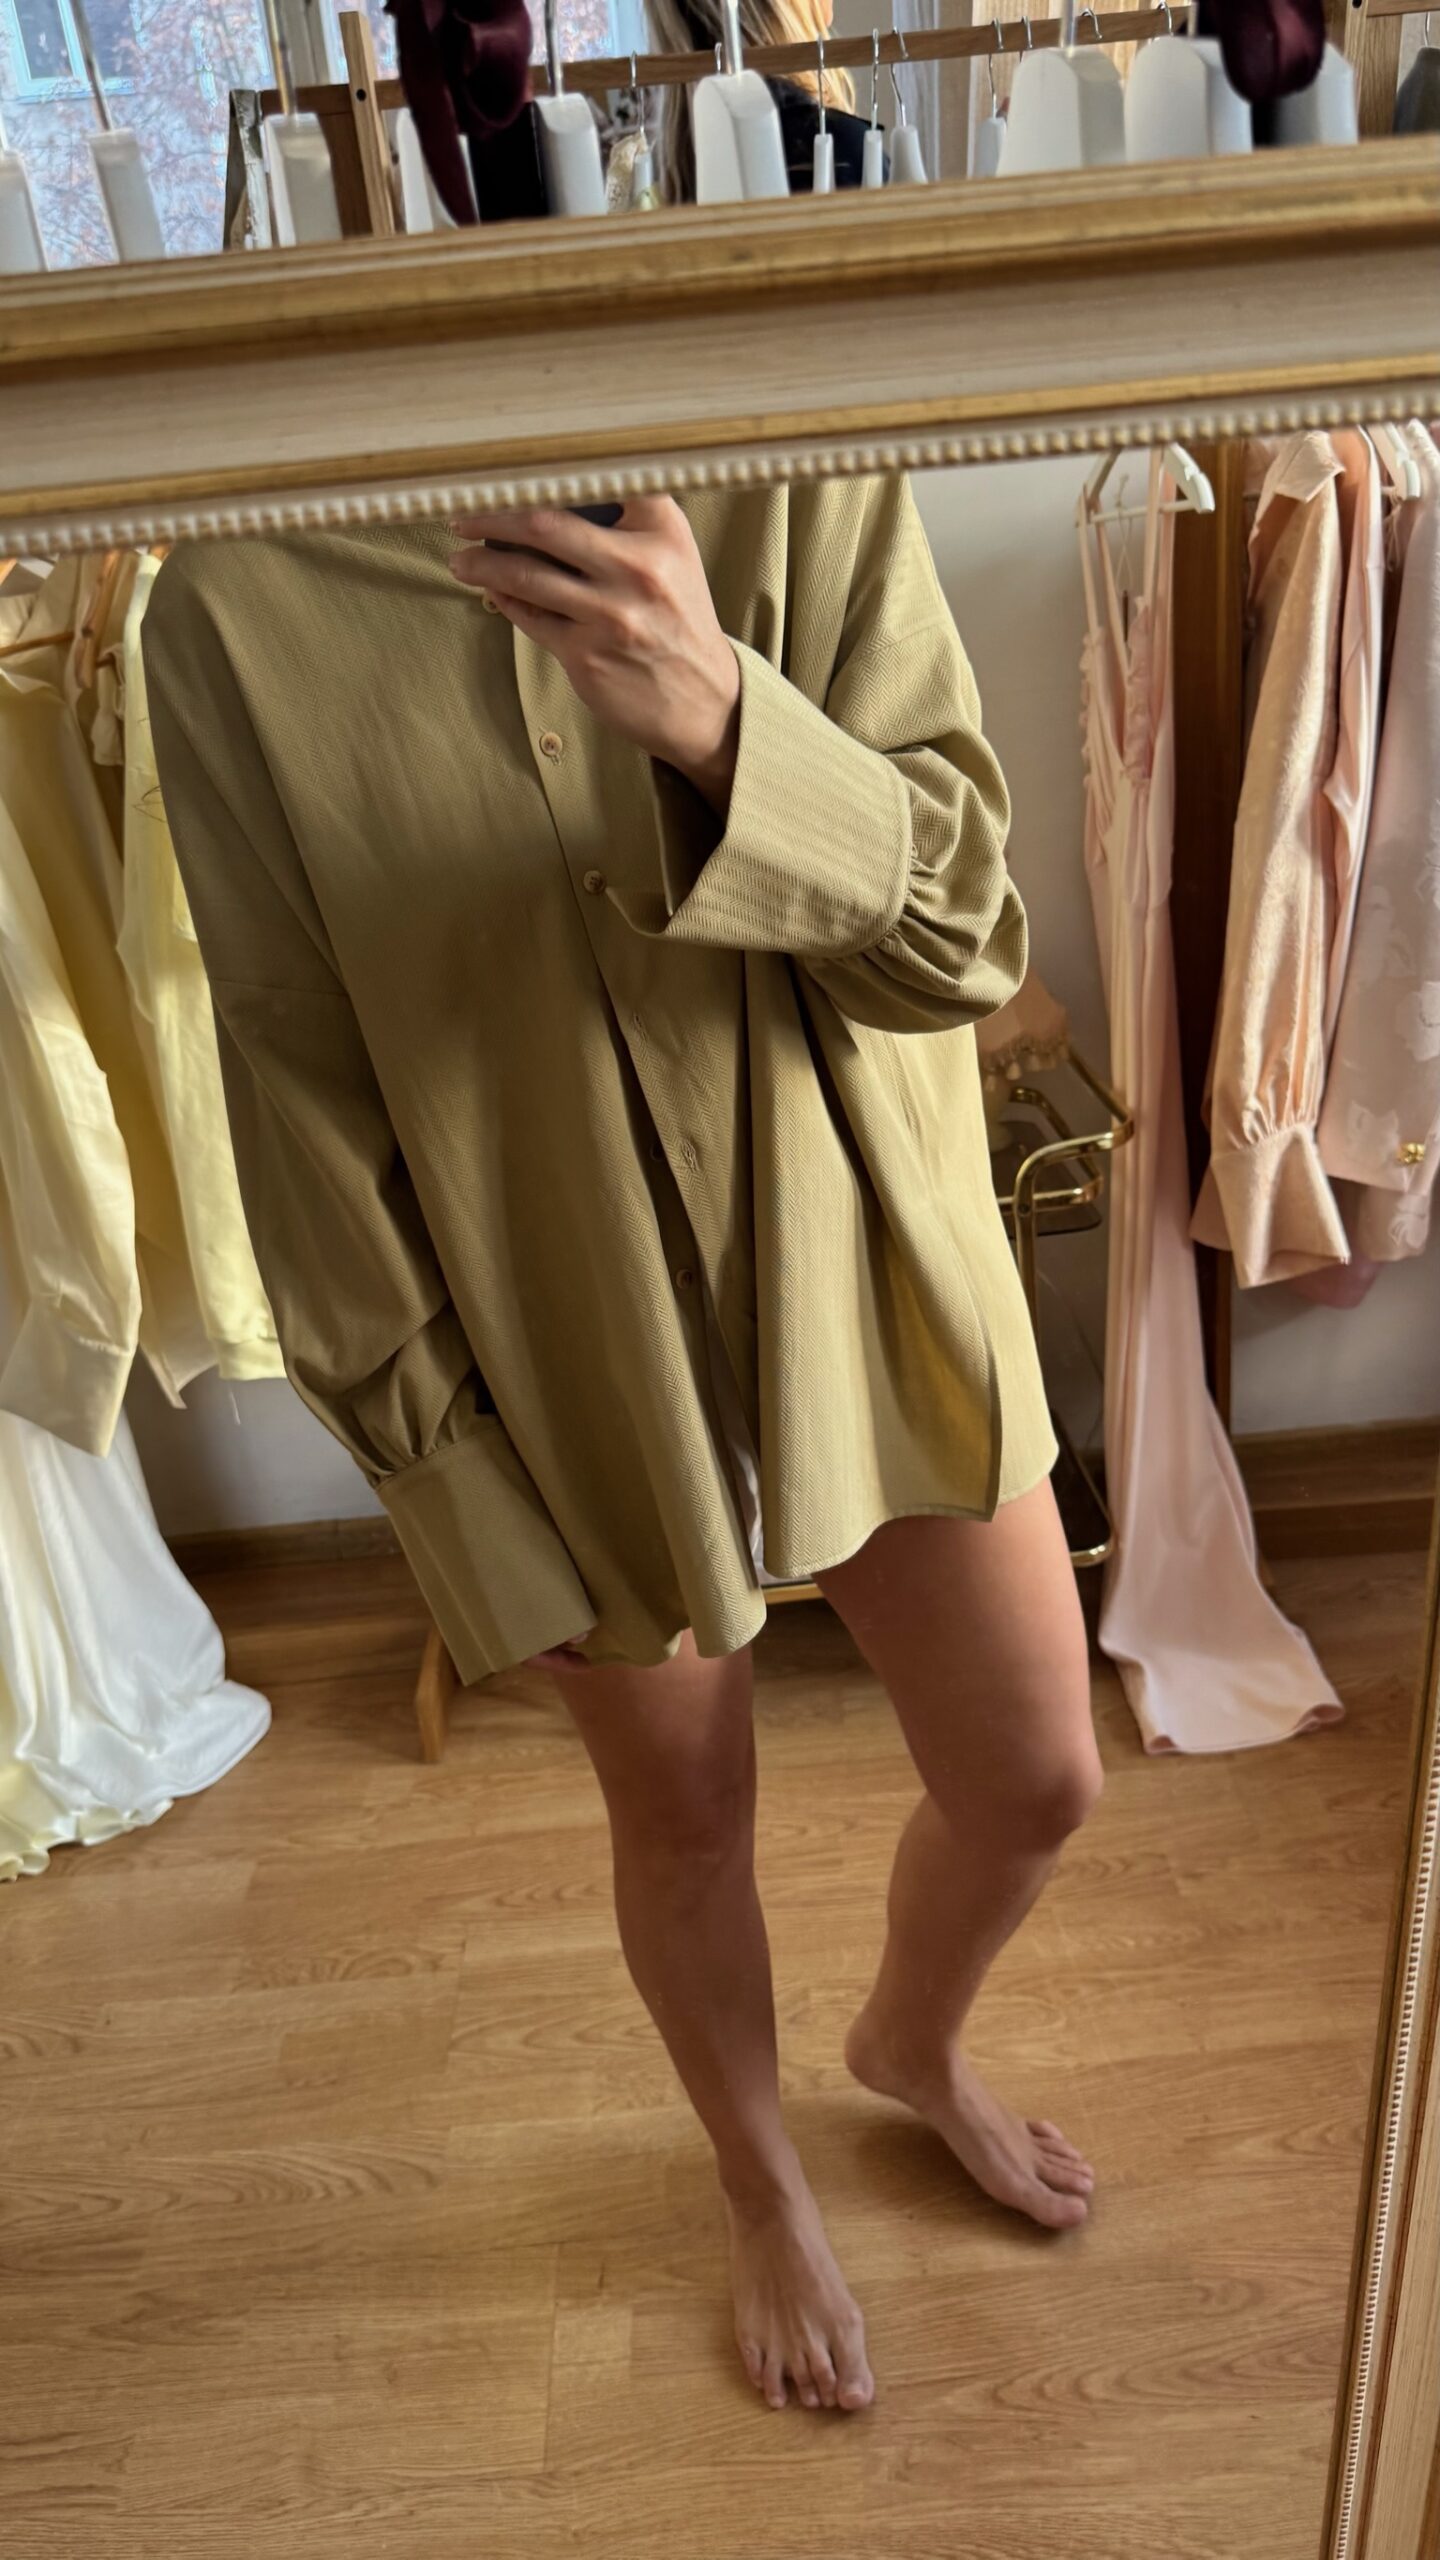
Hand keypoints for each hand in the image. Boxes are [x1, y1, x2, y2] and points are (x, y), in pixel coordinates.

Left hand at [448, 498, 740, 813]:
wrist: (704, 699)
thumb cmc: (677, 617)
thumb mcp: (673, 554)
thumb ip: (627, 517)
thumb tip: (545, 491)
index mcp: (662, 530)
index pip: (594, 479)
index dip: (538, 470)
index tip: (501, 468)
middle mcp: (639, 568)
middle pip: (543, 523)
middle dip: (490, 515)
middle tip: (460, 514)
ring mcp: (611, 615)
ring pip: (525, 574)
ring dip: (482, 563)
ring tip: (461, 559)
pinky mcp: (587, 656)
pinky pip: (529, 617)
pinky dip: (504, 599)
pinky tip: (492, 590)